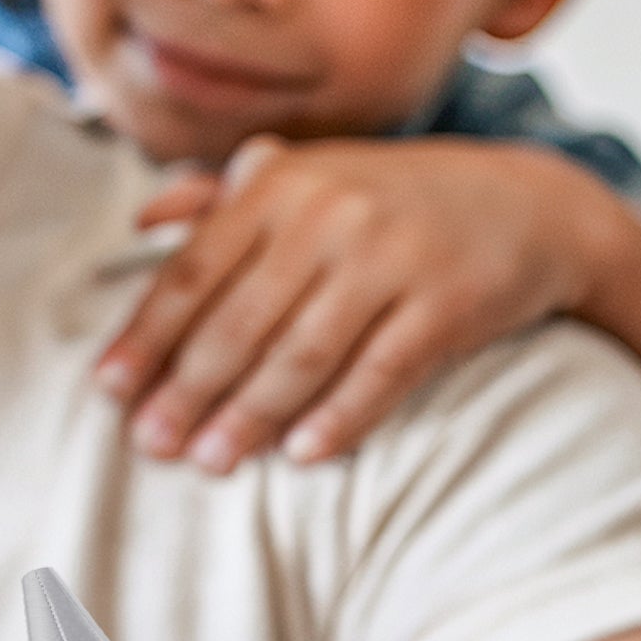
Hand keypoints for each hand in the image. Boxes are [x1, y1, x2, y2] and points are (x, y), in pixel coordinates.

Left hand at [97, 137, 632, 471]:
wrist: (531, 205)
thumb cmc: (391, 202)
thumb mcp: (311, 178)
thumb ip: (225, 199)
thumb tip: (142, 220)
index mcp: (283, 186)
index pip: (196, 270)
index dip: (149, 333)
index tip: (109, 388)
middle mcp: (332, 214)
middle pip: (242, 320)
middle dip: (188, 388)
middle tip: (150, 445)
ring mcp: (394, 257)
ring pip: (304, 352)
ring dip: (250, 414)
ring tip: (209, 462)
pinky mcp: (450, 302)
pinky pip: (383, 372)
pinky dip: (340, 416)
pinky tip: (301, 455)